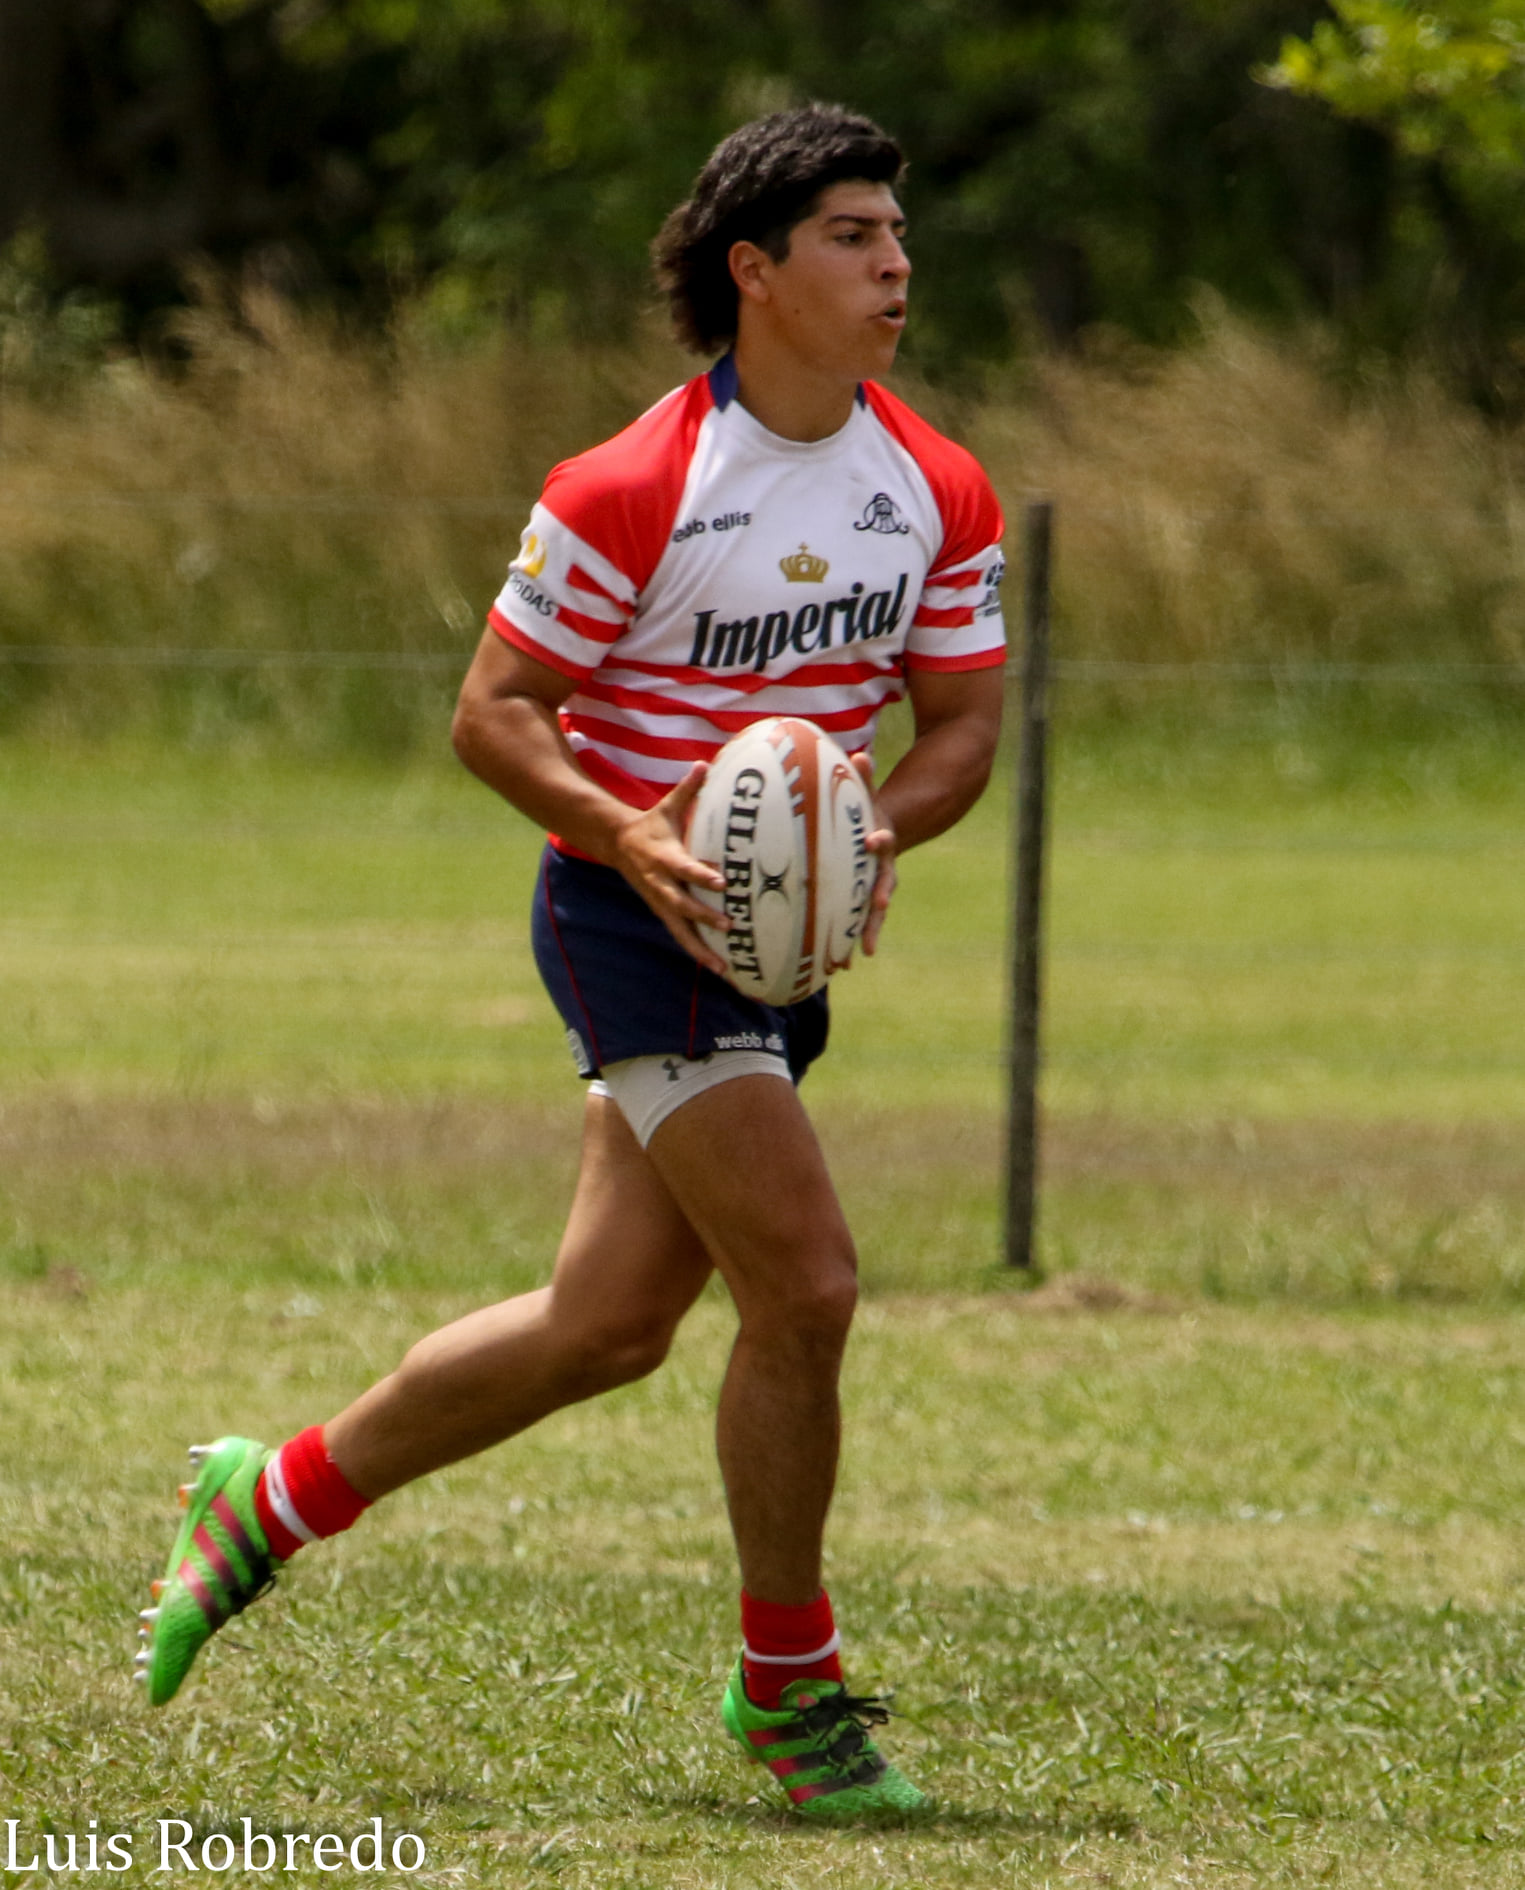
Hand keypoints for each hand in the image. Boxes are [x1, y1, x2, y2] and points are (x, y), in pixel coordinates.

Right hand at [609, 764, 729, 975]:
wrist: (617, 845)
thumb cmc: (652, 825)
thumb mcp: (667, 806)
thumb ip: (688, 788)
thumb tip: (704, 763)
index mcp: (664, 857)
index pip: (684, 868)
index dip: (701, 875)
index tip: (722, 882)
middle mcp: (660, 884)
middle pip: (683, 905)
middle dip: (705, 917)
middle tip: (730, 926)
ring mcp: (660, 903)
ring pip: (680, 931)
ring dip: (701, 950)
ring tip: (724, 969)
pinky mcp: (662, 914)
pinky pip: (681, 937)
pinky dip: (698, 953)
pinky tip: (719, 968)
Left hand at [851, 752, 896, 956]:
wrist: (882, 835)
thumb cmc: (864, 812)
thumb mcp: (865, 793)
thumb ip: (863, 777)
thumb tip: (859, 754)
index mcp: (881, 842)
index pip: (882, 839)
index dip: (879, 839)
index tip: (873, 841)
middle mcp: (882, 868)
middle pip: (884, 885)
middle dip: (879, 899)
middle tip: (878, 909)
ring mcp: (874, 888)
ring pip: (871, 914)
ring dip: (865, 933)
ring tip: (856, 956)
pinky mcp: (862, 902)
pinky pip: (856, 925)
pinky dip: (849, 944)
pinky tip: (838, 967)